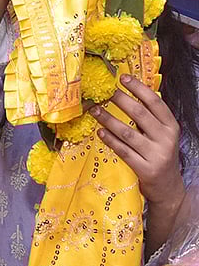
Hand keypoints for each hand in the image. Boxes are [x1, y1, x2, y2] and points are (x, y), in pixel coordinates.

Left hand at [91, 75, 184, 209]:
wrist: (168, 187)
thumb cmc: (159, 155)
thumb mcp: (161, 135)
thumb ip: (149, 118)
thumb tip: (127, 94)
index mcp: (171, 126)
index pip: (155, 102)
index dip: (138, 88)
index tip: (123, 78)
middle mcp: (166, 138)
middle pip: (140, 114)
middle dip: (120, 100)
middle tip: (103, 92)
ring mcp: (156, 154)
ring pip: (128, 133)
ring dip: (108, 120)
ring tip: (94, 110)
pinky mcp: (145, 168)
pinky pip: (123, 151)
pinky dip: (110, 140)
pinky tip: (99, 132)